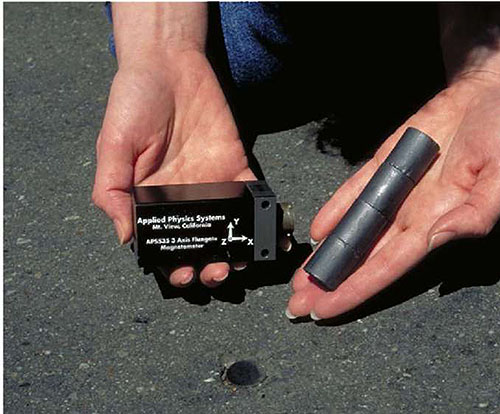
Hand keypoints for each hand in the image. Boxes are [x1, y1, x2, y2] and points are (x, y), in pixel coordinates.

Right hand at [92, 51, 255, 287]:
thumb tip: (125, 236)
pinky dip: (265, 217)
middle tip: (217, 272)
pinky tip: (272, 235)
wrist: (169, 64)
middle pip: (200, 243)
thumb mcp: (113, 147)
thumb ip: (113, 191)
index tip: (183, 275)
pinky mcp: (236, 167)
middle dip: (209, 266)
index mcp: (151, 200)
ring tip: (242, 261)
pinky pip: (253, 197)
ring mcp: (212, 185)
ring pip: (229, 229)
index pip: (164, 243)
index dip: (173, 265)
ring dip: (237, 250)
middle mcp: (184, 199)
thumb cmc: (133, 103)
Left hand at [287, 76, 499, 319]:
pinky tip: (317, 230)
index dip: (359, 288)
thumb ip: (476, 215)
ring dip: (327, 253)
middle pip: (365, 256)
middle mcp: (413, 213)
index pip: (391, 265)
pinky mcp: (385, 163)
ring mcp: (396, 189)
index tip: (327, 309)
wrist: (490, 93)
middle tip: (297, 305)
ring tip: (299, 278)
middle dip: (332, 282)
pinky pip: (356, 190)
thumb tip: (437, 238)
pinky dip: (335, 209)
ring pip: (355, 228)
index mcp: (440, 223)